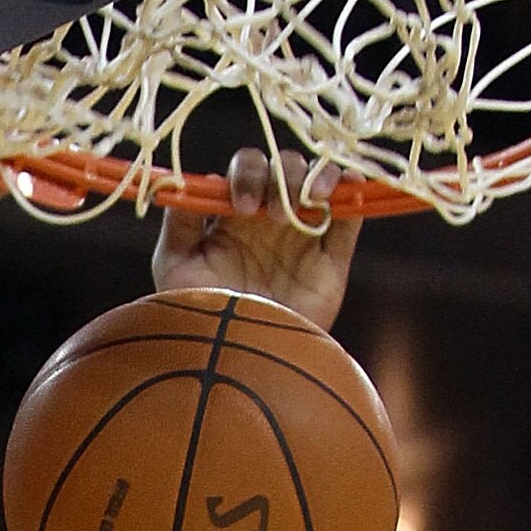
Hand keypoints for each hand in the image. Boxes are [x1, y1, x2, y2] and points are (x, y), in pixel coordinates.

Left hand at [153, 147, 359, 332]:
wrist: (238, 363)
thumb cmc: (199, 317)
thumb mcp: (176, 268)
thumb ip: (179, 223)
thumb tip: (187, 181)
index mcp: (235, 215)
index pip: (247, 169)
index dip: (247, 175)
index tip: (240, 207)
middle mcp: (270, 218)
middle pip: (285, 167)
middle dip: (281, 177)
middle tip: (271, 215)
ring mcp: (304, 235)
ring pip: (320, 182)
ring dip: (317, 178)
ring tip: (309, 200)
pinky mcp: (333, 259)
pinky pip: (351, 216)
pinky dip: (355, 193)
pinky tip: (348, 185)